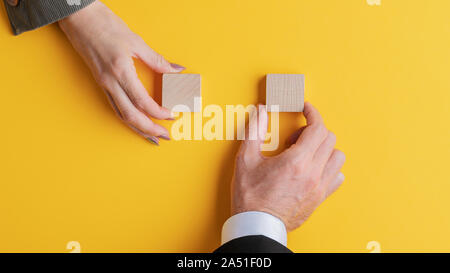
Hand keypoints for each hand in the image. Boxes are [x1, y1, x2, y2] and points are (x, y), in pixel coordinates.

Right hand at [58, 1, 183, 143]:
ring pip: (121, 115)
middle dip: (149, 129)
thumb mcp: (135, 41)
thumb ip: (157, 60)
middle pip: (131, 116)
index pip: (142, 102)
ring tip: (152, 135)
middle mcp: (110, 82)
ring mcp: (103, 84)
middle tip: (165, 136)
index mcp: (120, 71)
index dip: (159, 112)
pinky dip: (127, 118)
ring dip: (138, 128)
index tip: (172, 115)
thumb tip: (176, 70)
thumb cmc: (104, 24)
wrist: (77, 17)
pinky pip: (115, 107)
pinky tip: (136, 122)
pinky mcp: (100, 83)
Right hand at [231, 103, 345, 230]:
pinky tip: (313, 169)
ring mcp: (319, 187)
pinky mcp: (320, 198)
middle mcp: (313, 173)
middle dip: (313, 130)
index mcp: (296, 161)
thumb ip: (255, 132)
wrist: (257, 226)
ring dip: (324, 148)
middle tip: (295, 137)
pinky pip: (337, 177)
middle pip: (329, 139)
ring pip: (337, 157)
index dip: (312, 113)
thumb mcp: (246, 160)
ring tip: (305, 153)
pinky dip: (329, 167)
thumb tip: (260, 112)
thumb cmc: (250, 197)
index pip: (317, 128)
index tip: (306, 109)